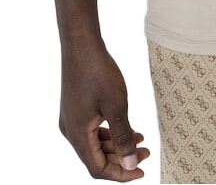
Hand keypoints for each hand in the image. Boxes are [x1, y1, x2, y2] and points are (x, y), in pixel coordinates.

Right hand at [59, 36, 150, 180]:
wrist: (81, 44)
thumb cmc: (98, 71)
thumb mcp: (116, 105)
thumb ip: (123, 137)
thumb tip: (130, 164)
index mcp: (78, 135)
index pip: (97, 169)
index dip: (120, 174)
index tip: (141, 171)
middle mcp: (70, 131)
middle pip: (96, 158)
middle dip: (121, 159)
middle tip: (145, 153)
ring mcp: (71, 119)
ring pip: (94, 144)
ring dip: (116, 146)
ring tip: (140, 140)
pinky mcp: (74, 109)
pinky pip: (91, 131)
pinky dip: (109, 133)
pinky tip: (126, 127)